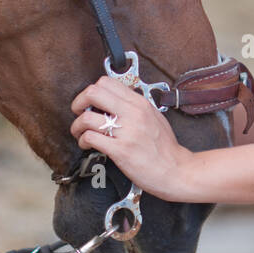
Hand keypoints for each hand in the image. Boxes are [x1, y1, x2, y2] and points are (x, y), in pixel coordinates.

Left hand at [69, 76, 194, 200]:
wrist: (176, 170)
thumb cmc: (165, 147)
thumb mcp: (153, 116)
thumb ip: (135, 106)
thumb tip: (115, 99)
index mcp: (139, 103)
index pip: (106, 82)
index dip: (91, 91)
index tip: (90, 103)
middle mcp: (133, 113)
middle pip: (93, 93)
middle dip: (79, 103)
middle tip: (79, 113)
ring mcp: (126, 132)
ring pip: (87, 118)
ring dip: (77, 126)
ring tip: (80, 133)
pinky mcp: (121, 150)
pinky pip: (91, 138)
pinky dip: (83, 141)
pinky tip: (87, 145)